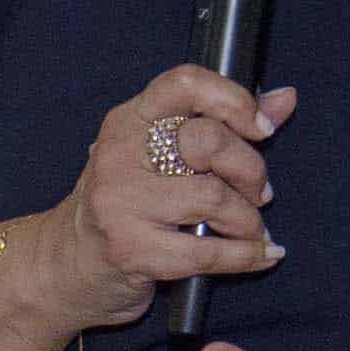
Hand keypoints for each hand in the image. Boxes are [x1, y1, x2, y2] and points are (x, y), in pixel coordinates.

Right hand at [46, 69, 302, 327]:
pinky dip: (248, 255)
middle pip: (207, 141)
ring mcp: (121, 203)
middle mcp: (119, 155)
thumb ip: (223, 126)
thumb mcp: (162, 158)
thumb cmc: (125, 207)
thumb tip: (283, 101)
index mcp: (129, 121)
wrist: (66, 265)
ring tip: (249, 229)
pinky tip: (261, 253)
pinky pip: (210, 250)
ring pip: (214, 198)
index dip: (233, 100)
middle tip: (257, 192)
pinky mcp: (131, 249)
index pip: (184, 85)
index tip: (261, 128)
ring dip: (249, 221)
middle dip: (250, 171)